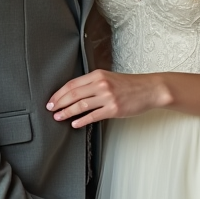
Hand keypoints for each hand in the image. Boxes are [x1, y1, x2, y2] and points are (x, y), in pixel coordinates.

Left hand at [47, 70, 164, 127]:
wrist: (149, 89)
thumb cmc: (130, 84)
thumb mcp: (109, 78)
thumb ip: (93, 83)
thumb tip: (75, 93)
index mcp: (98, 75)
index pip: (72, 84)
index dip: (59, 93)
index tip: (51, 100)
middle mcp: (101, 84)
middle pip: (73, 94)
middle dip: (59, 103)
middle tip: (50, 109)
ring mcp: (107, 97)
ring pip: (81, 105)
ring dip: (67, 112)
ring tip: (58, 117)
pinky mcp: (114, 109)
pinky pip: (93, 116)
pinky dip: (82, 120)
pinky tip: (74, 124)